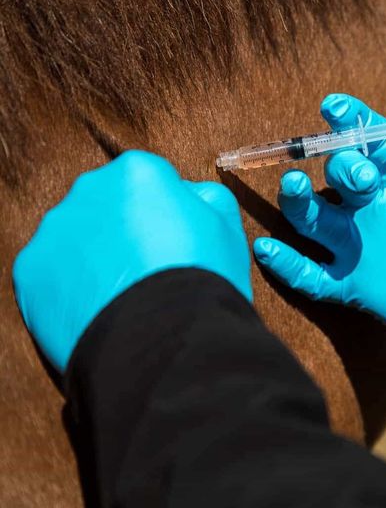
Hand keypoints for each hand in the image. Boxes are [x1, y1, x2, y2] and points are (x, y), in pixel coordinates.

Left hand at [13, 150, 251, 372]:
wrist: (167, 338)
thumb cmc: (204, 278)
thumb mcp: (227, 227)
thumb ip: (205, 197)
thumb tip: (188, 196)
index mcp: (138, 172)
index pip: (149, 182)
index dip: (165, 214)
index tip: (175, 243)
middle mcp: (88, 190)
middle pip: (108, 205)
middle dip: (125, 230)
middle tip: (150, 270)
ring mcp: (55, 230)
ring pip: (77, 238)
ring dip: (96, 258)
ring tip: (125, 295)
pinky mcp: (31, 270)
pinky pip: (52, 274)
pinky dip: (72, 289)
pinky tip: (102, 309)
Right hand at [254, 93, 385, 383]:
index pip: (369, 139)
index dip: (349, 120)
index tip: (335, 106)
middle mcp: (383, 208)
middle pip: (336, 175)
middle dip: (337, 164)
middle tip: (362, 177)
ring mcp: (370, 249)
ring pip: (314, 219)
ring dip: (296, 201)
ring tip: (295, 187)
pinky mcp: (363, 289)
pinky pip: (313, 276)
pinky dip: (287, 264)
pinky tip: (267, 248)